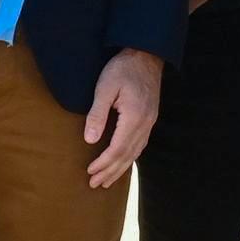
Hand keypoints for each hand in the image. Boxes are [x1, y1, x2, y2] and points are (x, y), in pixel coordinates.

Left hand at [82, 49, 162, 188]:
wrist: (146, 55)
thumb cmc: (123, 69)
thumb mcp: (105, 88)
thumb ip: (98, 114)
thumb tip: (89, 139)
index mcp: (134, 117)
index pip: (117, 148)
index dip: (103, 163)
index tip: (90, 172)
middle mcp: (145, 124)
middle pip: (127, 155)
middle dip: (110, 172)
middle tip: (94, 184)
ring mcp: (150, 122)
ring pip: (135, 153)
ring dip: (120, 169)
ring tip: (106, 181)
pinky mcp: (149, 119)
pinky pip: (140, 145)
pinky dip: (129, 158)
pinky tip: (122, 163)